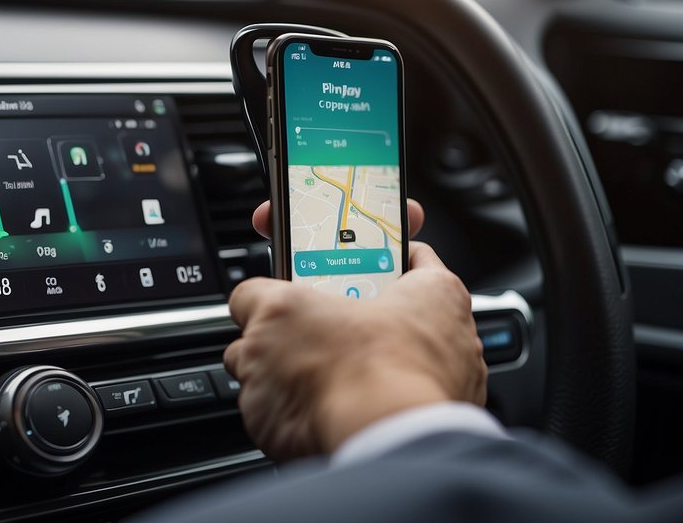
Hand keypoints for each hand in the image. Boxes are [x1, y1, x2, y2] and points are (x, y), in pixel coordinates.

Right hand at [223, 200, 485, 461]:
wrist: (378, 453)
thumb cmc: (357, 374)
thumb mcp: (279, 307)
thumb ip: (257, 296)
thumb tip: (249, 305)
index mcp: (435, 295)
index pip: (406, 252)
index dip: (362, 244)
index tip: (334, 244)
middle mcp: (447, 344)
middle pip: (372, 314)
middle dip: (324, 316)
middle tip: (292, 315)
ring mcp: (432, 395)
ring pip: (364, 367)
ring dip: (325, 367)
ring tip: (290, 370)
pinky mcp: (411, 436)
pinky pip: (363, 411)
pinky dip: (334, 409)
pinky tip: (305, 408)